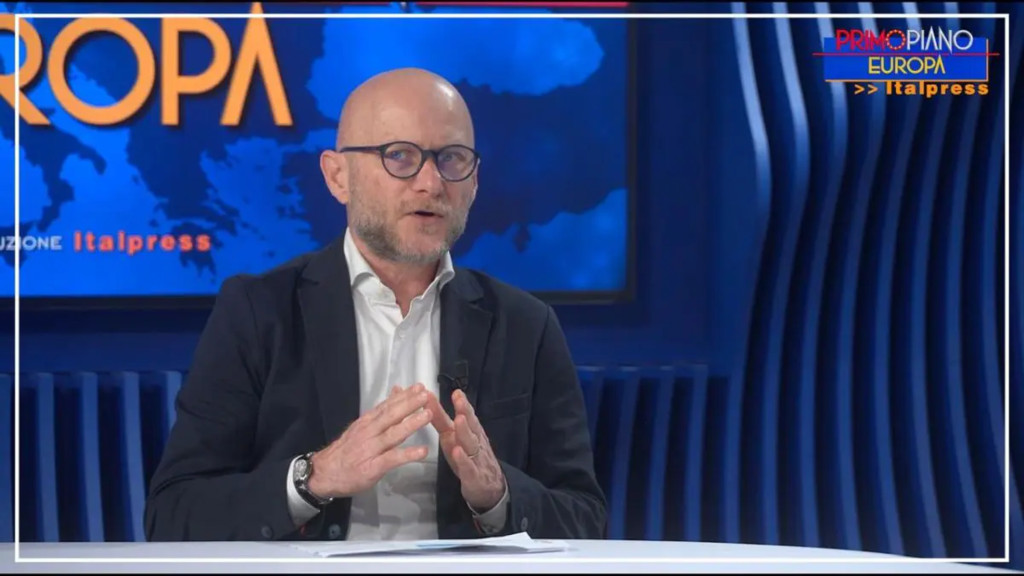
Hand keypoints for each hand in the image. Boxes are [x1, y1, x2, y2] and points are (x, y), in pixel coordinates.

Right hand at [307, 383, 432, 498]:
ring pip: (393, 434)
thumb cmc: (346, 450)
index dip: (404, 396)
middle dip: (409, 404)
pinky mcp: (373, 467)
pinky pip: (393, 459)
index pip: (386, 405)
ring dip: (411, 424)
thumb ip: (380, 412)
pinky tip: (422, 451)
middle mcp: (369, 432)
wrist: (324, 473)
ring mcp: (371, 449)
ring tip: (427, 415)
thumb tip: (397, 391)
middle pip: (390, 416)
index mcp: (367, 422)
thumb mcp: (361, 427)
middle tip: (425, 395)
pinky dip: (408, 455)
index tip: (419, 387)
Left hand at [428, 389, 505, 511]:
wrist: (489, 487)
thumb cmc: (467, 457)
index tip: (456, 391)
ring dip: (465, 431)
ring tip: (459, 420)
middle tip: (459, 399)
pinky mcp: (474, 476)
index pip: (466, 415)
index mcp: (470, 431)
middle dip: (465, 411)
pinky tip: (457, 452)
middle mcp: (474, 441)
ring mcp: (476, 458)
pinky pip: (468, 467)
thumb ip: (440, 419)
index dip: (462, 403)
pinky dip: (463, 459)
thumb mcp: (452, 436)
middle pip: (471, 425)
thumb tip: (426, 398)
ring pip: (471, 443)